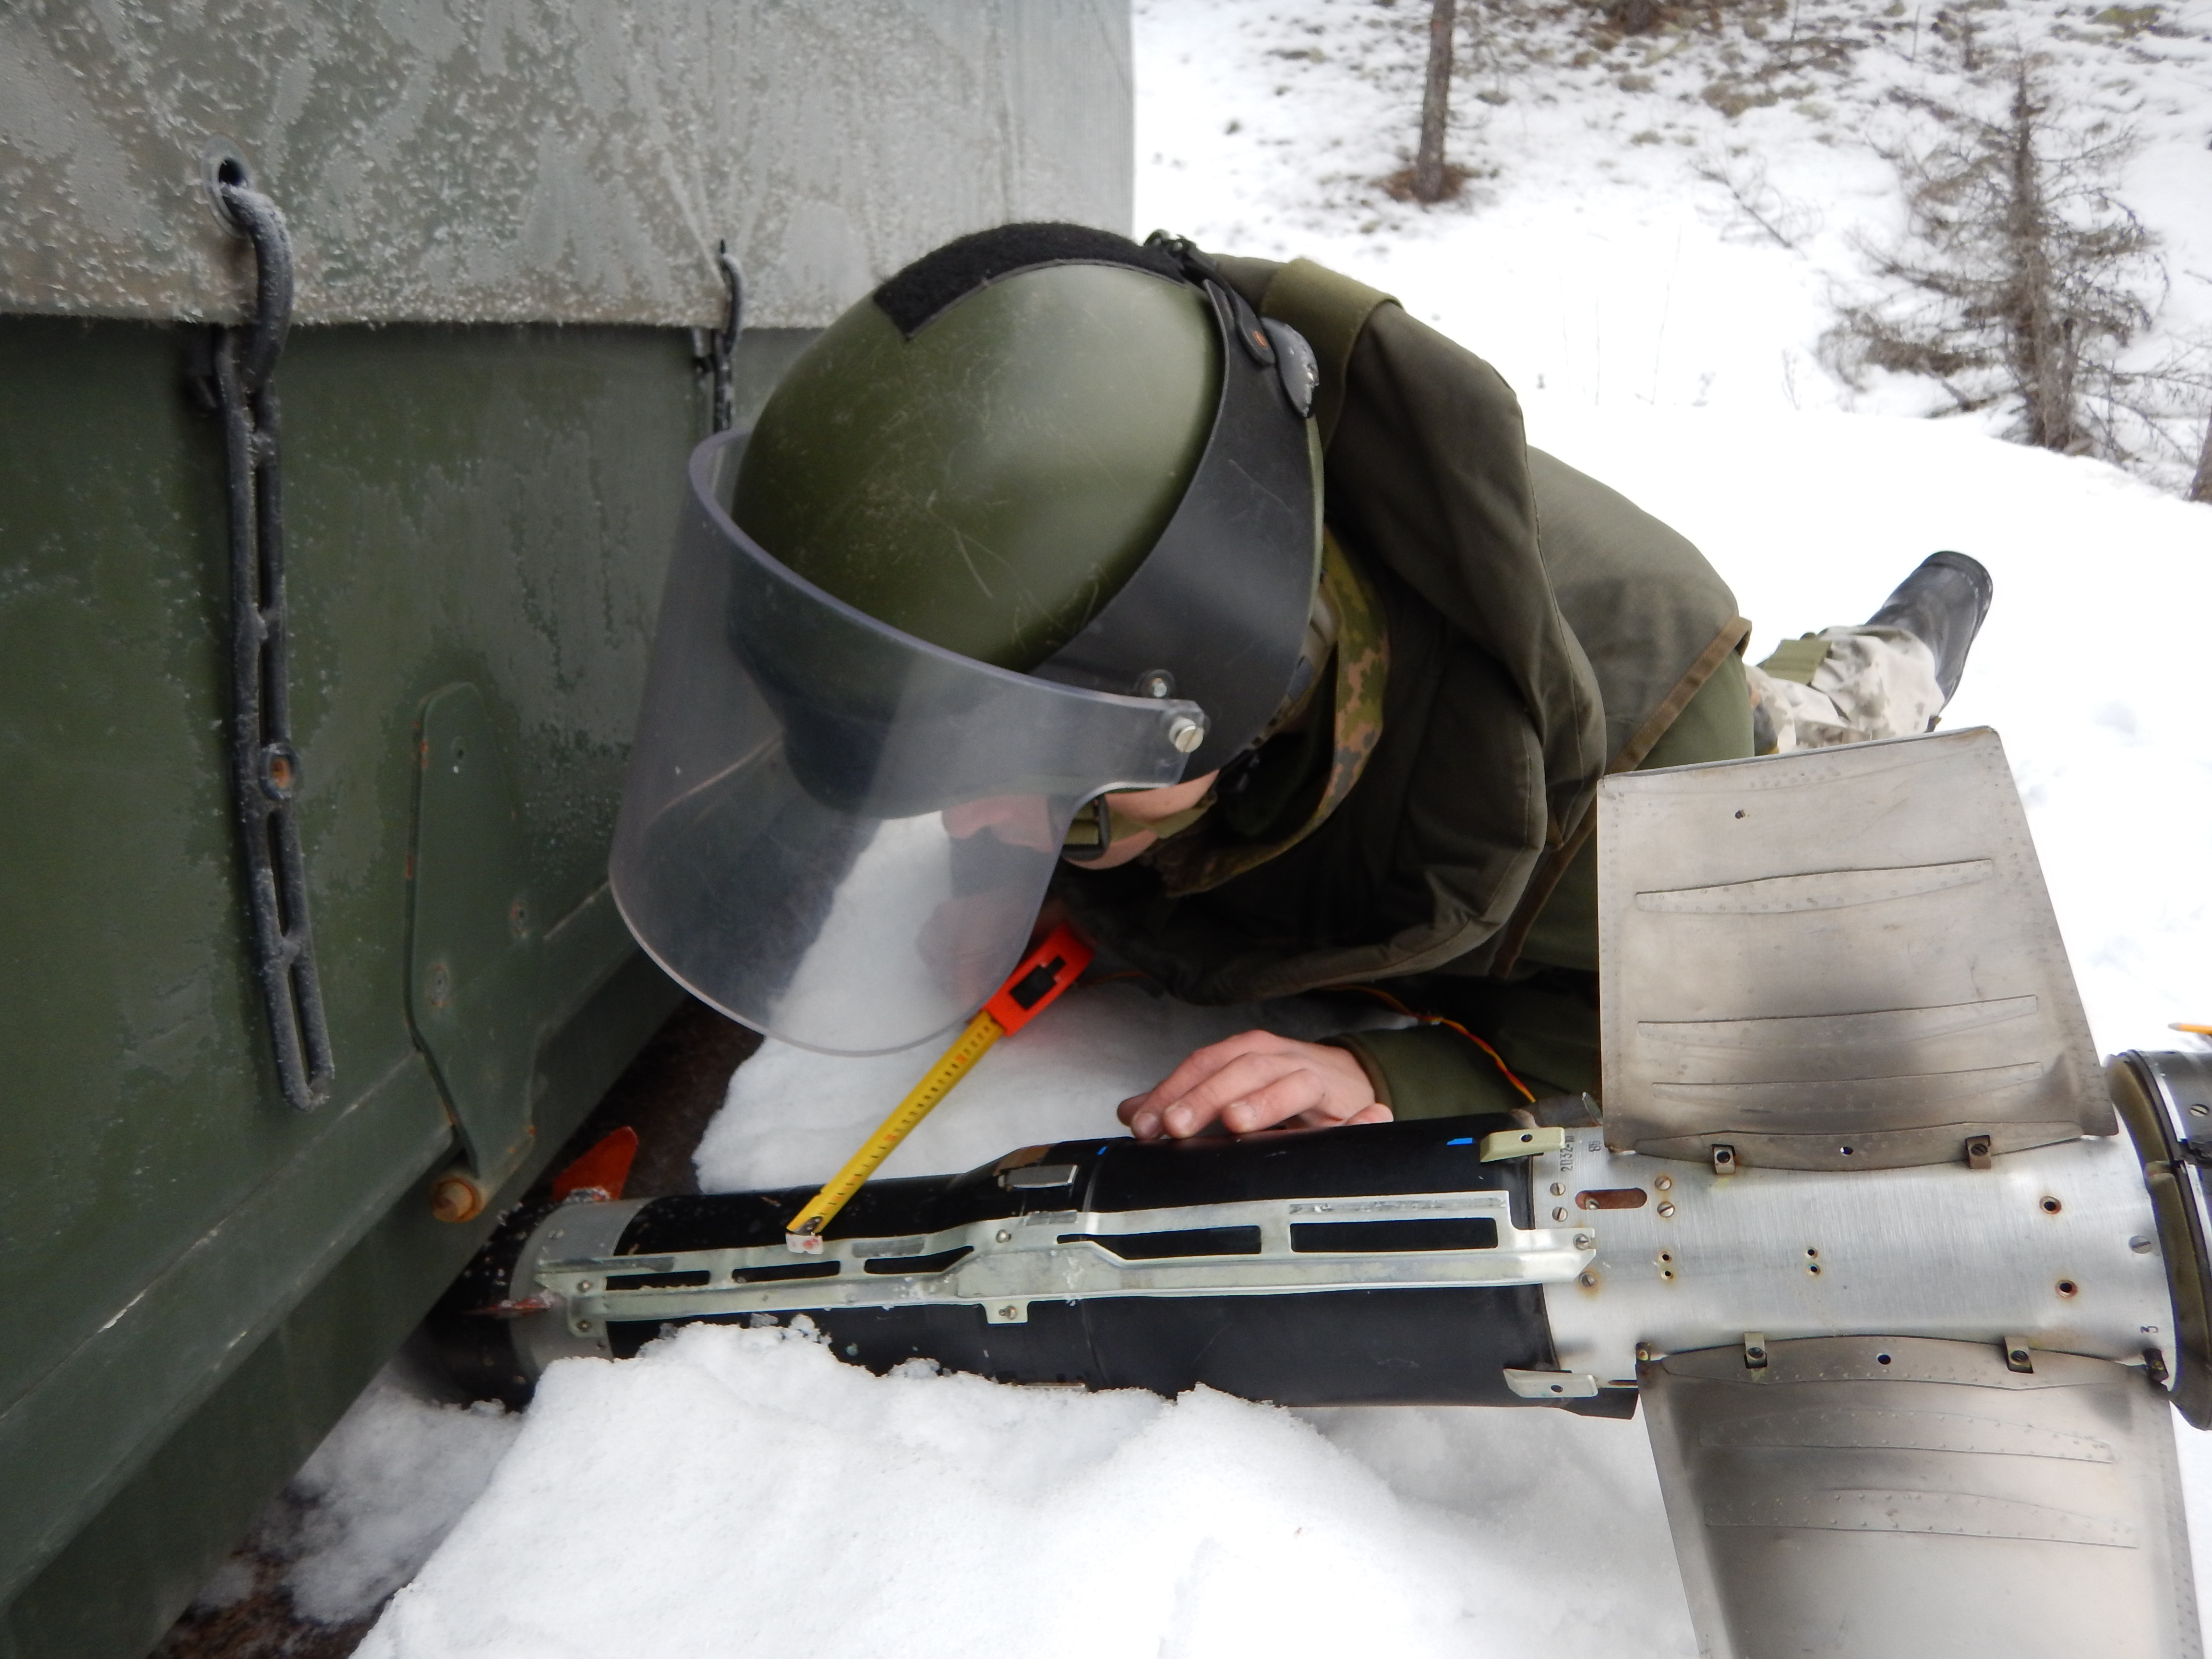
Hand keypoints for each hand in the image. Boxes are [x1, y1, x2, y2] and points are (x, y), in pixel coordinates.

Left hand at [1117, 1031, 1390, 1139]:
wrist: (1347, 1082)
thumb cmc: (1282, 1088)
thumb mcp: (1230, 1091)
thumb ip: (1184, 1101)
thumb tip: (1132, 1112)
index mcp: (1243, 1052)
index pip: (1201, 1064)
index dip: (1171, 1091)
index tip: (1143, 1124)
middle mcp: (1274, 1056)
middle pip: (1237, 1067)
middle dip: (1204, 1095)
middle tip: (1175, 1125)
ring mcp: (1309, 1074)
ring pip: (1285, 1080)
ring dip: (1261, 1100)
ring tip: (1234, 1121)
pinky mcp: (1341, 1100)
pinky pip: (1344, 1107)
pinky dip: (1347, 1115)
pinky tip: (1345, 1121)